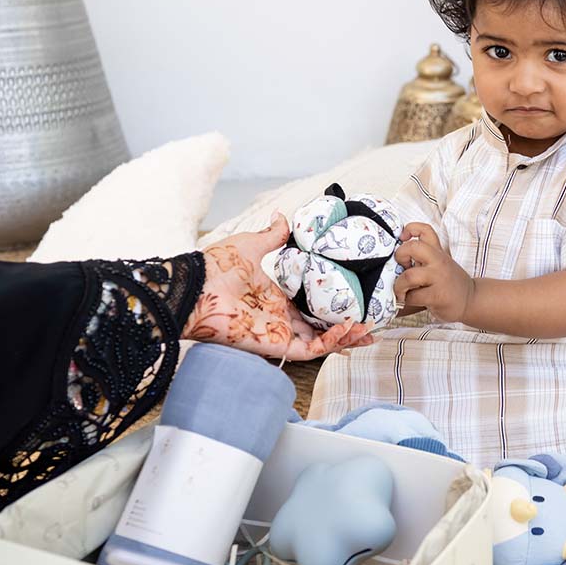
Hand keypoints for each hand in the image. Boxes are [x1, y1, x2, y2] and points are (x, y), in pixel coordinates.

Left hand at [183, 212, 375, 359]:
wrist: (194, 288)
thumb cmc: (215, 267)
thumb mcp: (251, 245)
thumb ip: (273, 235)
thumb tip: (284, 216)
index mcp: (274, 298)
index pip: (309, 308)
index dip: (332, 308)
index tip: (354, 303)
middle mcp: (279, 318)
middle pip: (320, 329)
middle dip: (346, 330)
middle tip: (371, 326)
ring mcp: (279, 333)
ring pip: (320, 342)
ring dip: (346, 338)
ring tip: (370, 332)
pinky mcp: (276, 344)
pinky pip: (310, 348)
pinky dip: (331, 341)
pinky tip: (349, 328)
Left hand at [393, 222, 474, 323]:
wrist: (471, 300)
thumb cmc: (450, 283)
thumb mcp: (441, 263)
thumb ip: (424, 257)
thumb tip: (396, 259)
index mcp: (438, 252)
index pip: (425, 230)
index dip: (410, 229)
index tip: (403, 238)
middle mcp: (439, 261)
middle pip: (413, 247)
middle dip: (400, 256)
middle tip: (400, 267)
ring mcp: (439, 278)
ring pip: (409, 276)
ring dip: (399, 285)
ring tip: (402, 291)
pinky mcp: (438, 296)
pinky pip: (413, 296)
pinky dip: (407, 300)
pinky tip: (411, 300)